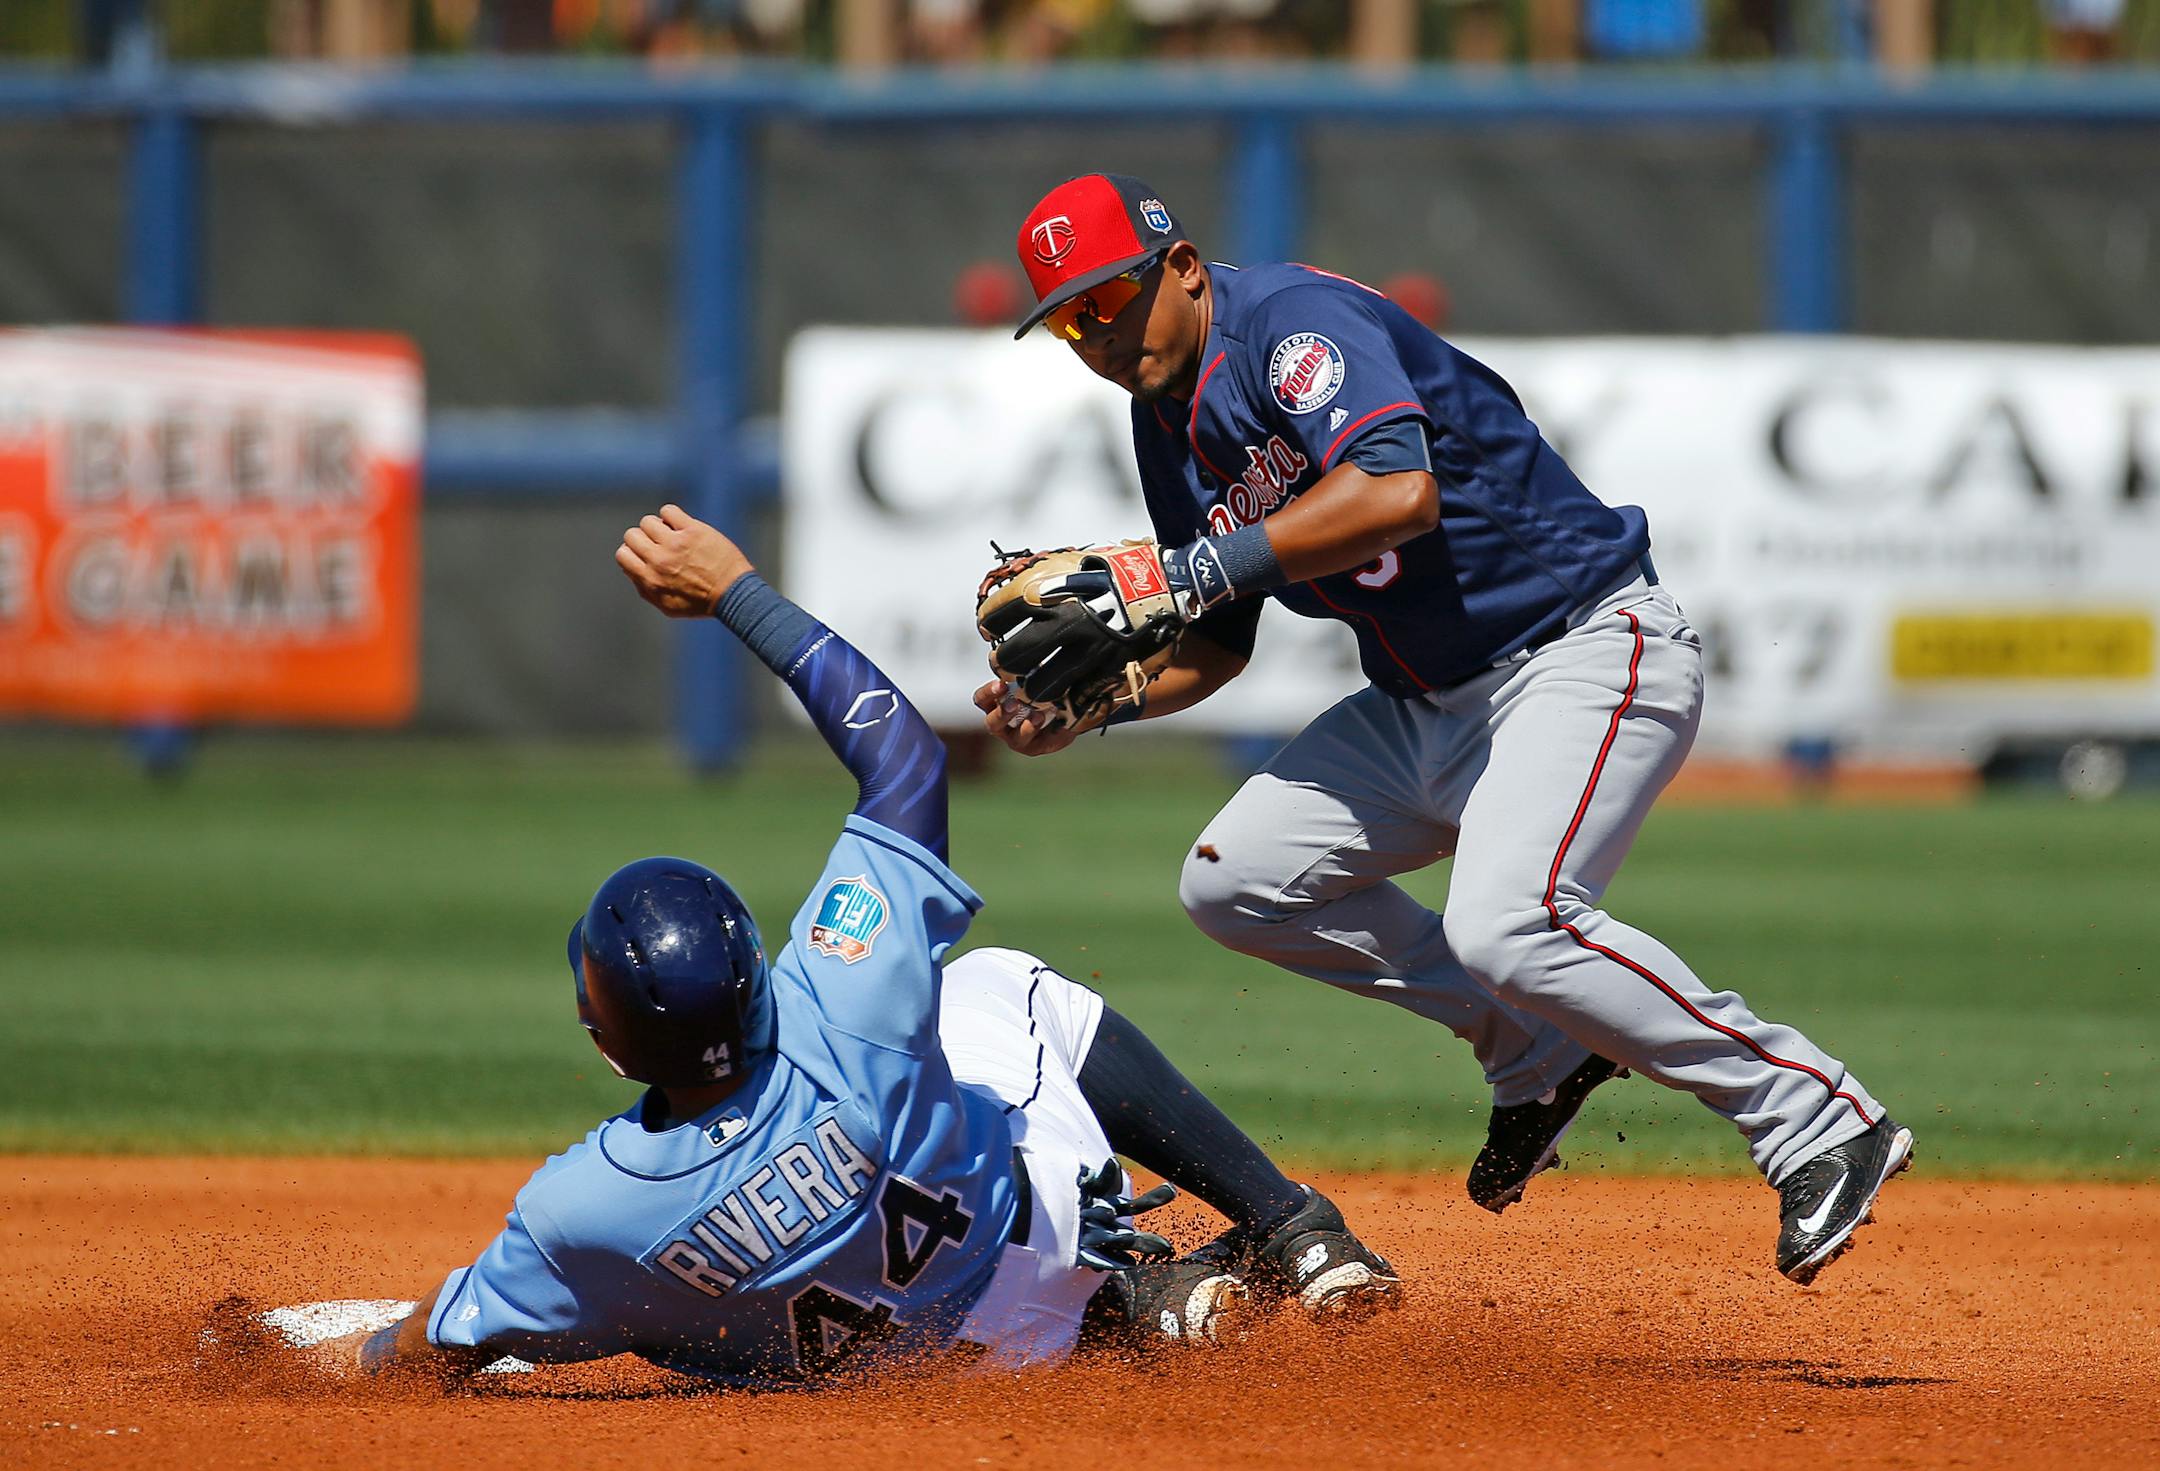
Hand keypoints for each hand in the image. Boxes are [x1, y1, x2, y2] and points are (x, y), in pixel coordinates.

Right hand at [616, 503, 751, 617]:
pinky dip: (671, 515)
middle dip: (643, 538)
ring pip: (648, 521)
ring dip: (658, 526)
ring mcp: (676, 543)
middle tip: (660, 544)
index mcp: (650, 578)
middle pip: (632, 535)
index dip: (632, 552)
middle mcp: (659, 559)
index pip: (623, 553)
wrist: (733, 594)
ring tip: (671, 535)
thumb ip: (645, 589)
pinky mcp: (693, 530)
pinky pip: (669, 511)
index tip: (646, 554)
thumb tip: (630, 570)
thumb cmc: (701, 603)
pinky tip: (681, 525)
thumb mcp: (667, 607)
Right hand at [973, 679, 1099, 755]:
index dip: (988, 693)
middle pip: (992, 723)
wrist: (1065, 709)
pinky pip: (1036, 742)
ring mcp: (1016, 738)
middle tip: (1014, 704)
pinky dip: (1045, 732)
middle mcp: (1002, 724)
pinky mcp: (1034, 747)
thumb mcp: (1032, 676)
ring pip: (1014, 737)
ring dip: (1025, 726)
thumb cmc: (1041, 689)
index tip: (1001, 684)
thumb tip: (1018, 645)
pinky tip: (1054, 722)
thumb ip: (1023, 668)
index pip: (981, 699)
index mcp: (995, 704)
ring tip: (1038, 716)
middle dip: (1002, 713)